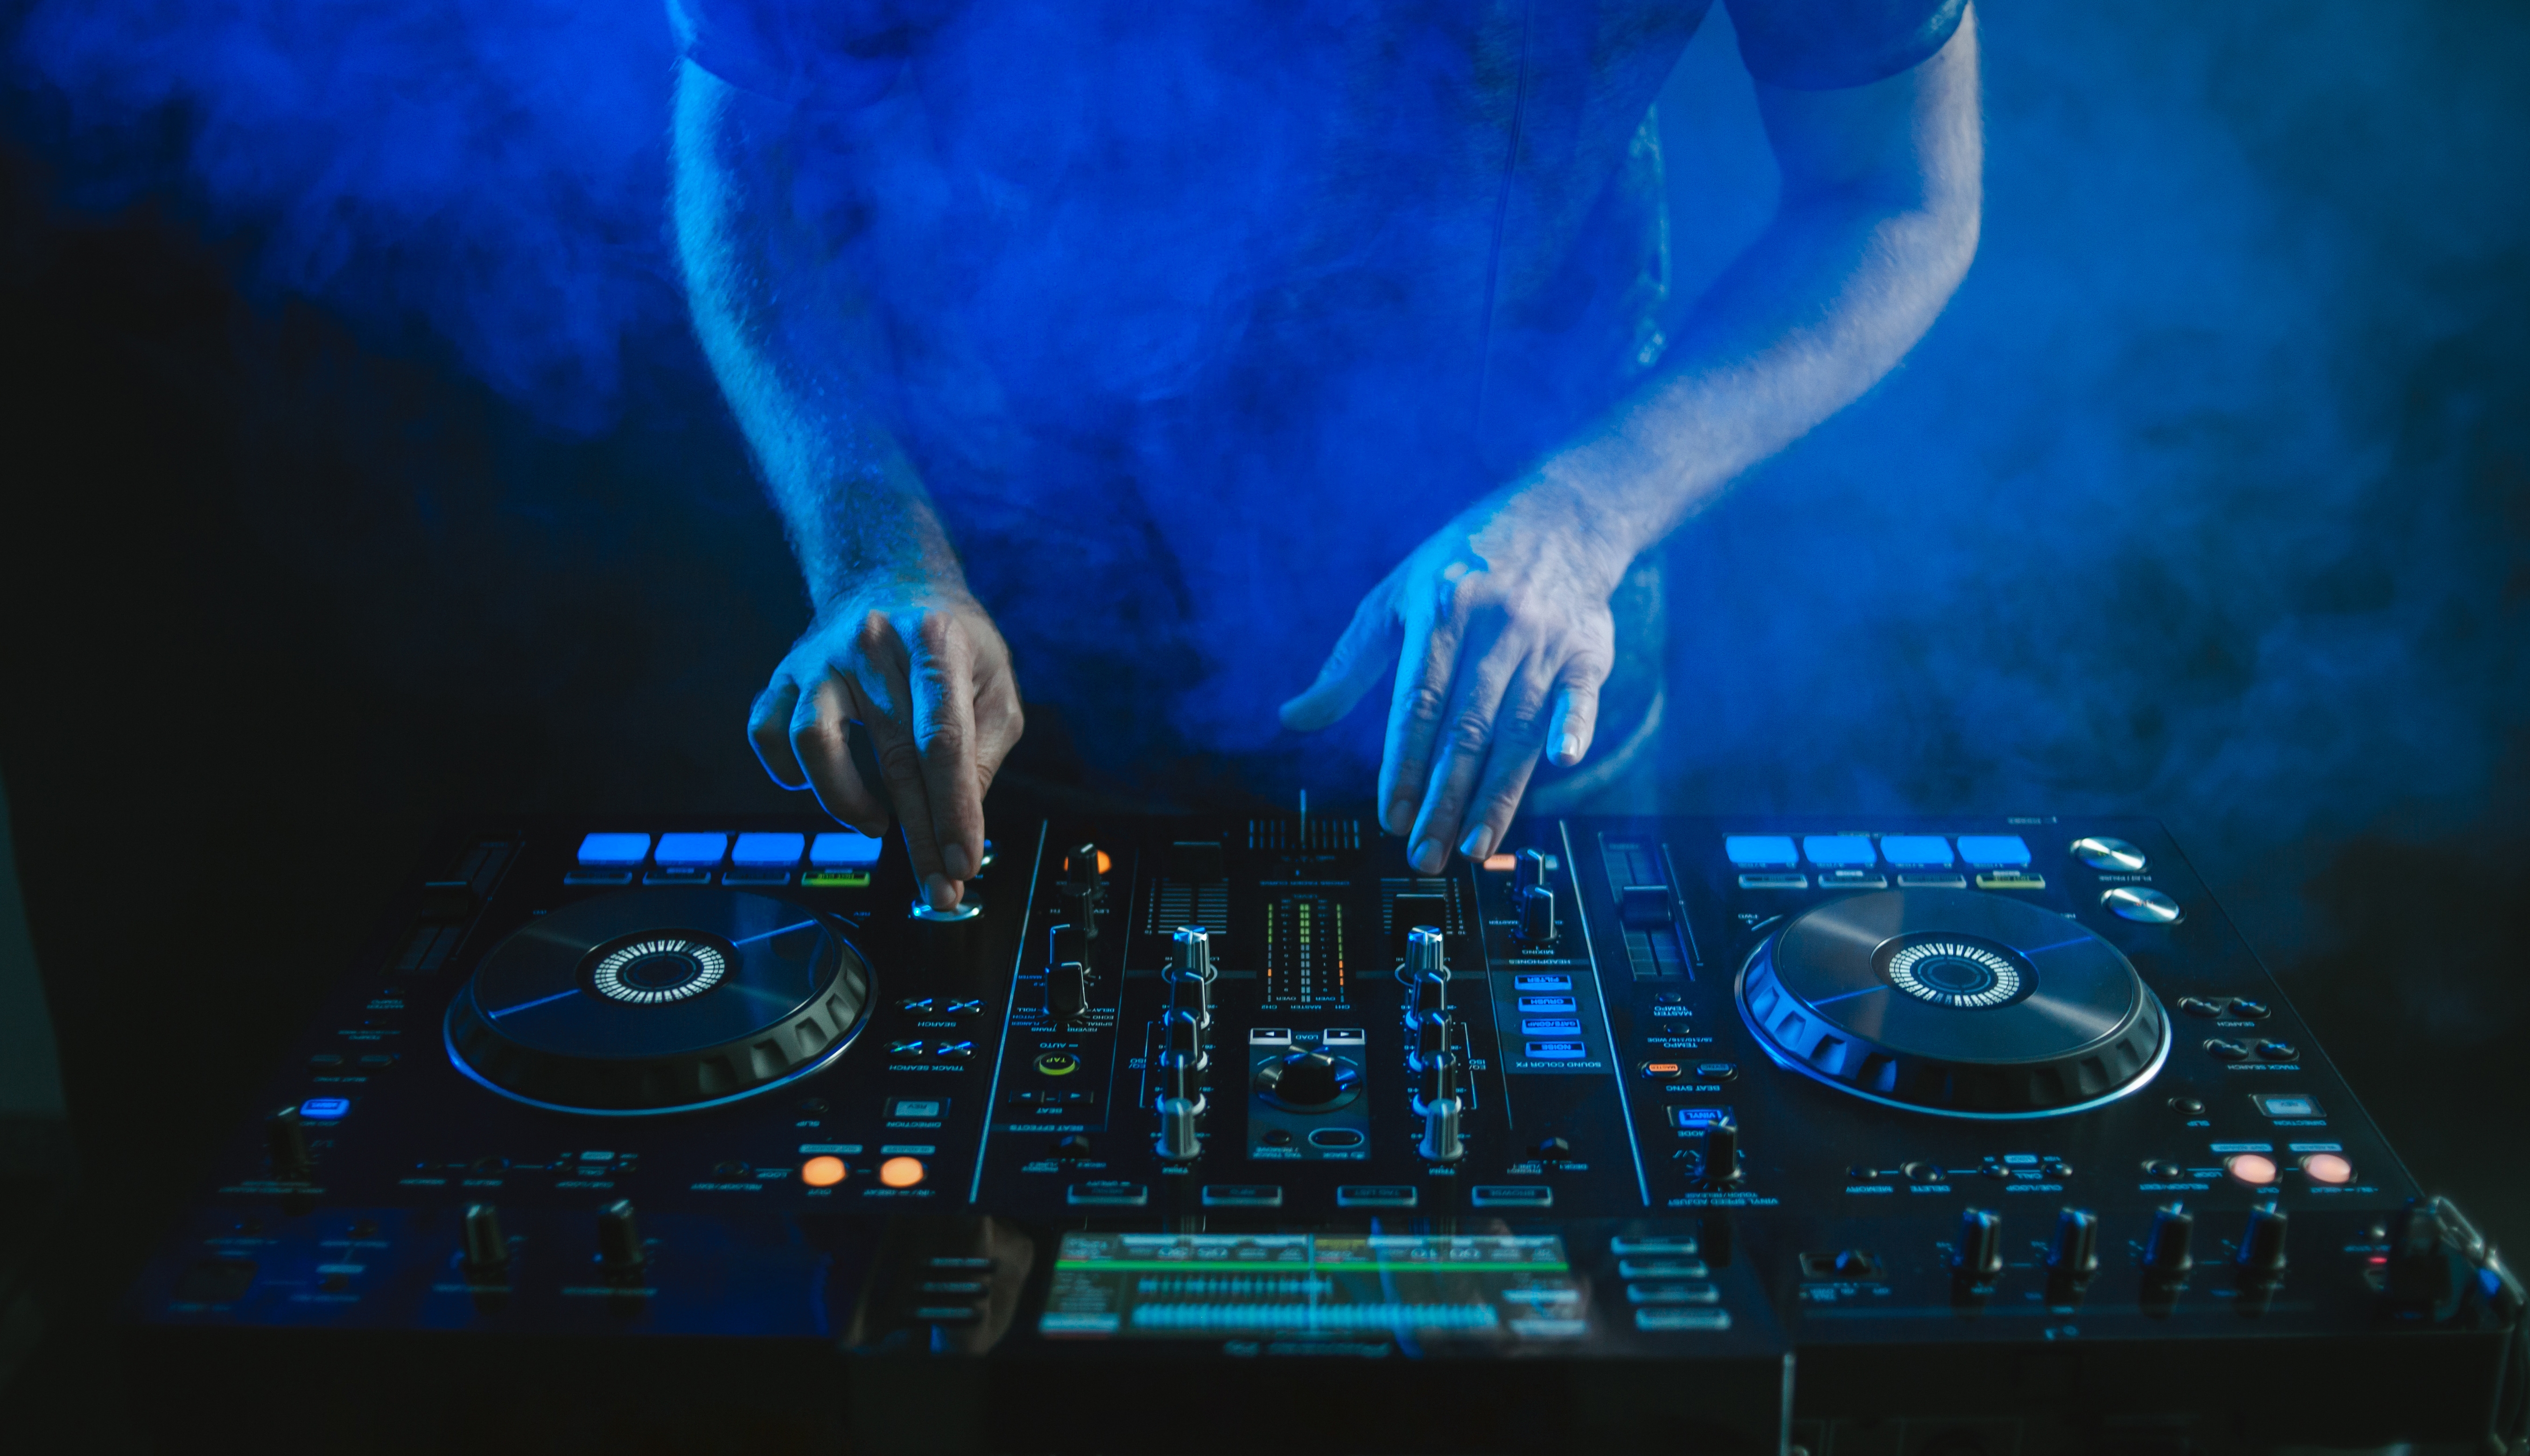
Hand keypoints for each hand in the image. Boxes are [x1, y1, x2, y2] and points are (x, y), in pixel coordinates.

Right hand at [748, 587, 1022, 910]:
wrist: (888, 580)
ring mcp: (821, 658)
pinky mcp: (784, 675)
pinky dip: (788, 772)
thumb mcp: (993, 683)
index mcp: (936, 640)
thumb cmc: (950, 641)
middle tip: (938, 888)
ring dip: (846, 802)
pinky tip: (822, 783)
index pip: (943, 739)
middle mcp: (872, 643)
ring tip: (878, 823)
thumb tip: (960, 822)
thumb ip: (984, 749)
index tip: (963, 863)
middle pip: (894, 758)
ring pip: (814, 742)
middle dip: (918, 837)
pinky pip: (768, 734)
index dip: (954, 809)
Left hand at [1280, 482, 1628, 872]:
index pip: (1418, 704)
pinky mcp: (1588, 649)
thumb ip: (1348, 664)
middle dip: (1443, 799)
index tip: (1391, 817)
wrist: (1562, 516)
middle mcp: (1495, 627)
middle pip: (1467, 728)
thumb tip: (1292, 717)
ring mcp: (1545, 639)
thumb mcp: (1395, 597)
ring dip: (1496, 793)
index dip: (1404, 765)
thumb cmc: (1464, 563)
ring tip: (1474, 847)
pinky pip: (1580, 695)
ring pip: (1517, 728)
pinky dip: (1574, 726)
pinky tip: (1563, 761)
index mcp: (1441, 612)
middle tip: (1425, 855)